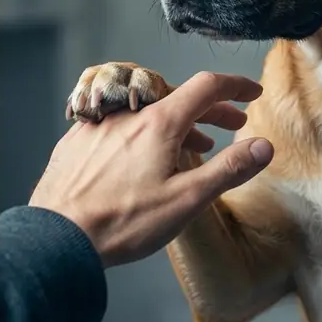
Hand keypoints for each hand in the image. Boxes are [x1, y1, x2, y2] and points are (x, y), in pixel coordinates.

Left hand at [29, 71, 273, 267]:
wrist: (58, 235)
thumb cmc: (124, 221)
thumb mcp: (186, 199)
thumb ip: (228, 169)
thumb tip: (264, 146)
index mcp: (158, 123)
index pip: (206, 87)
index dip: (235, 86)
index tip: (253, 93)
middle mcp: (127, 114)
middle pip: (177, 98)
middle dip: (210, 108)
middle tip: (234, 122)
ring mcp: (99, 125)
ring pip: (147, 112)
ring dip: (178, 123)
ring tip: (197, 146)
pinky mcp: (78, 141)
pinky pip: (120, 124)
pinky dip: (144, 132)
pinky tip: (146, 156)